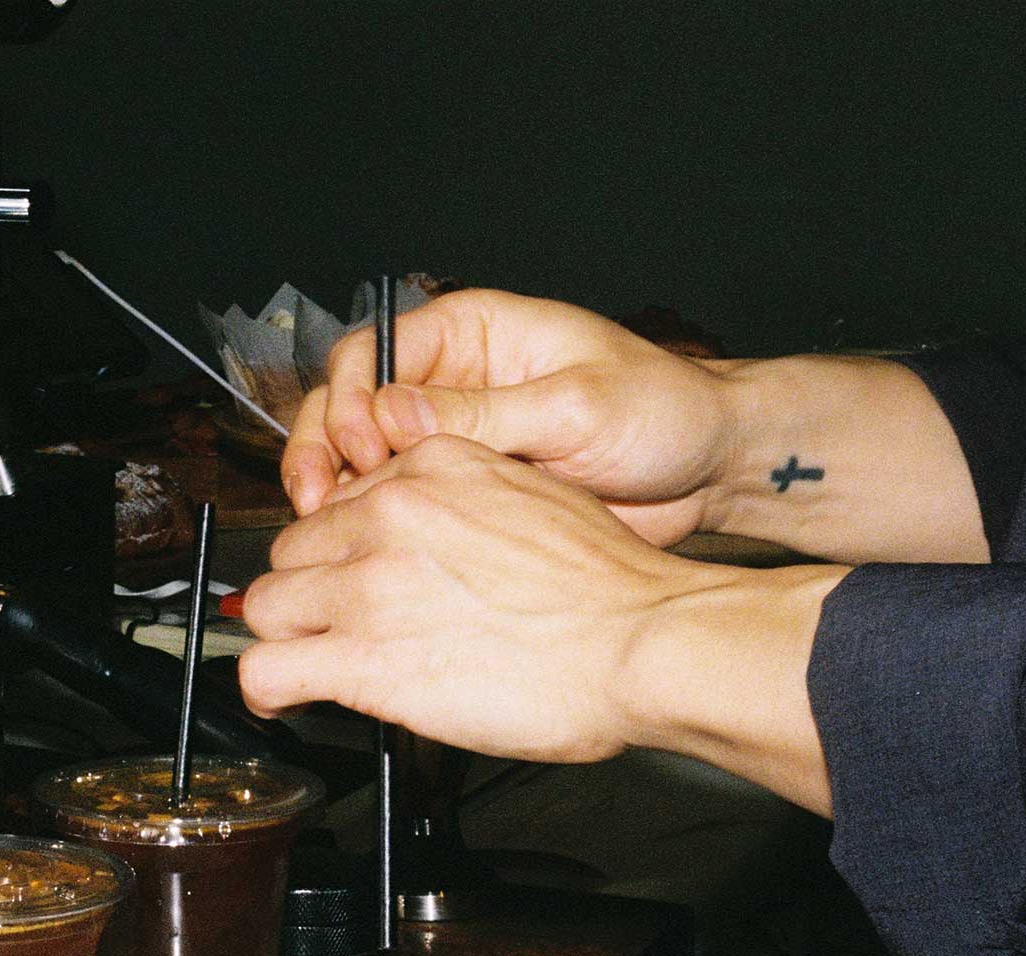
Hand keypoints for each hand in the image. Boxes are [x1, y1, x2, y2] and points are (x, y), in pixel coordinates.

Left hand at [243, 433, 727, 764]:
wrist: (641, 641)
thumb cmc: (611, 589)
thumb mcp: (533, 498)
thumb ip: (465, 505)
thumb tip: (436, 540)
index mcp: (429, 466)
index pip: (340, 500)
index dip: (343, 549)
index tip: (354, 578)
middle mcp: (388, 512)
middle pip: (294, 551)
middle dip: (310, 593)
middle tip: (337, 630)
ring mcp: (368, 584)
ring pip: (268, 605)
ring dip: (286, 638)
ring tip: (312, 666)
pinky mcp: (361, 656)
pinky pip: (265, 669)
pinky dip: (263, 690)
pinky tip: (281, 702)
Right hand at [281, 290, 738, 545]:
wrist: (708, 472)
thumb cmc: (662, 411)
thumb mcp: (577, 405)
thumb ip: (486, 412)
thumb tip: (393, 416)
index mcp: (471, 332)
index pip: (374, 351)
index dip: (350, 397)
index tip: (359, 446)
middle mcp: (449, 379)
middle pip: (349, 403)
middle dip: (323, 448)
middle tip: (317, 498)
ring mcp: (451, 437)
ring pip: (362, 458)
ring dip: (338, 493)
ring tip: (327, 529)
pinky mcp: (462, 489)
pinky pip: (398, 503)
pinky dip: (372, 526)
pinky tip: (365, 553)